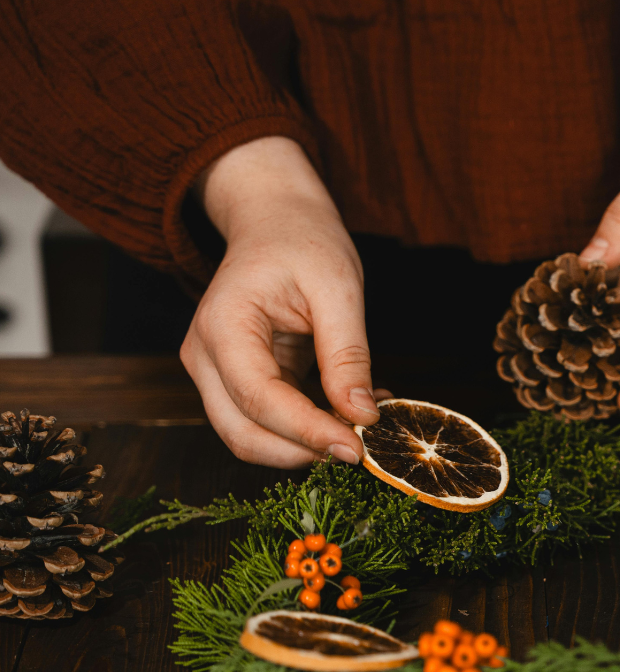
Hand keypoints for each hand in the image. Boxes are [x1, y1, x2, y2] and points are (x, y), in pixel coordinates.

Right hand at [181, 136, 383, 466]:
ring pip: (251, 438)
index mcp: (223, 326)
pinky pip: (268, 423)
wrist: (276, 220)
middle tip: (361, 447)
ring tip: (361, 422)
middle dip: (302, 451)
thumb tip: (361, 416)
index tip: (356, 447)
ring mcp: (216, 373)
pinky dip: (308, 429)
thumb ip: (347, 355)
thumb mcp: (338, 288)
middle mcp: (205, 356)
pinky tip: (351, 410)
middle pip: (243, 434)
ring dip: (306, 445)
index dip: (308, 432)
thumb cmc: (303, 241)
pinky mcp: (238, 382)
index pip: (259, 400)